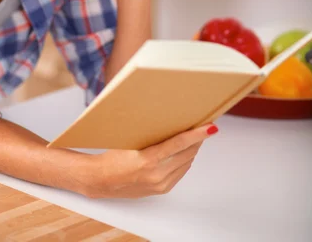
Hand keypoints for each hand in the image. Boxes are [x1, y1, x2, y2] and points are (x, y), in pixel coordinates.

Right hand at [83, 123, 218, 198]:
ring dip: (192, 149)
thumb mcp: (130, 140)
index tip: (210, 127)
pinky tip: (183, 150)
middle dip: (197, 139)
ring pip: (187, 162)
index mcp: (148, 160)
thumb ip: (152, 134)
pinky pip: (181, 171)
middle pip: (187, 152)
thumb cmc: (112, 156)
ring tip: (194, 135)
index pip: (179, 143)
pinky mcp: (162, 189)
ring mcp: (161, 184)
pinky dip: (185, 159)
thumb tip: (171, 121)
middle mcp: (157, 174)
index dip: (197, 134)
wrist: (101, 180)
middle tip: (203, 124)